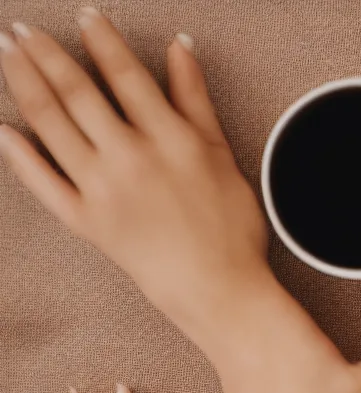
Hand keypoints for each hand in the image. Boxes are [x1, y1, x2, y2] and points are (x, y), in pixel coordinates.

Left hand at [0, 12, 268, 335]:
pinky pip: (45, 186)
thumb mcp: (222, 156)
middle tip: (23, 30)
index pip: (124, 74)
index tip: (85, 17)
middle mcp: (130, 158)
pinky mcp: (90, 225)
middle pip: (78, 92)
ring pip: (54, 126)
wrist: (220, 290)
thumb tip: (180, 50)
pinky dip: (21, 157)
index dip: (100, 39)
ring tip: (9, 57)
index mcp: (168, 137)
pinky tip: (5, 131)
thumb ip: (196, 100)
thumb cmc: (231, 231)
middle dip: (46, 54)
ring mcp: (104, 192)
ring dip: (25, 85)